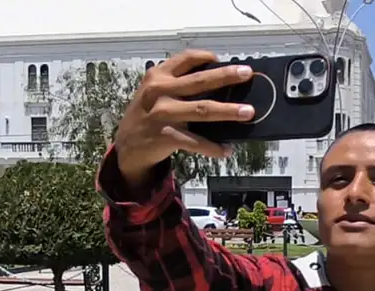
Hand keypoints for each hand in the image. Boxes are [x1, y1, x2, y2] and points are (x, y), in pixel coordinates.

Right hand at [113, 50, 255, 184]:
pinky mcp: (165, 136)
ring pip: (202, 110)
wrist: (127, 146)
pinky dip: (213, 147)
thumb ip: (177, 85)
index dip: (205, 57)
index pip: (185, 59)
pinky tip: (227, 149)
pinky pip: (195, 142)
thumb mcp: (154, 92)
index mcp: (158, 76)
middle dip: (226, 76)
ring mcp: (162, 114)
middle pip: (199, 82)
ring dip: (228, 111)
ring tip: (248, 112)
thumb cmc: (148, 115)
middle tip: (247, 74)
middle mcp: (159, 91)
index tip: (222, 59)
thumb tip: (217, 83)